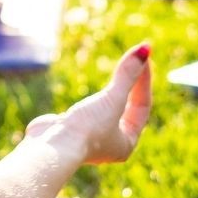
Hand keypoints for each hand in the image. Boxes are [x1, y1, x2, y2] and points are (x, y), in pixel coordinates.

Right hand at [23, 44, 151, 165]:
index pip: (142, 104)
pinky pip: (88, 110)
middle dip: (132, 82)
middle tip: (135, 58)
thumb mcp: (112, 99)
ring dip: (113, 90)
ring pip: (107, 108)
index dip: (144, 78)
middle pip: (128, 106)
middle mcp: (110, 143)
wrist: (52, 148)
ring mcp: (89, 137)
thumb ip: (127, 75)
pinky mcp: (71, 129)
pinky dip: (92, 98)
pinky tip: (88, 97)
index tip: (142, 54)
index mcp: (126, 142)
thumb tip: (145, 48)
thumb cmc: (87, 128)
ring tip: (119, 73)